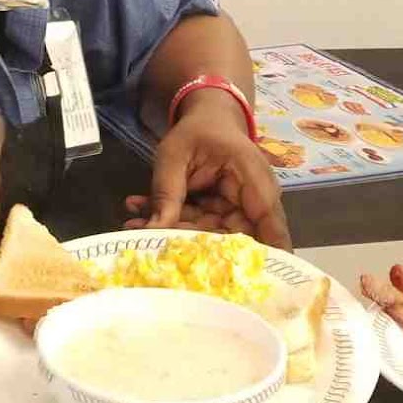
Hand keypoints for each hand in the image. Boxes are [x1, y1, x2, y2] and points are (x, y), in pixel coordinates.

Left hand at [124, 89, 289, 249]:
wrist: (206, 117)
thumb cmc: (197, 130)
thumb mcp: (174, 154)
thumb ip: (166, 191)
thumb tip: (154, 230)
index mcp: (253, 179)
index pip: (269, 225)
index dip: (266, 257)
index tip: (249, 285)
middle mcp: (252, 198)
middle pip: (231, 236)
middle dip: (191, 244)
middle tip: (151, 243)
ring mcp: (237, 207)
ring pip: (209, 234)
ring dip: (173, 231)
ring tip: (134, 225)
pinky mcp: (221, 212)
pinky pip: (199, 225)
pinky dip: (171, 221)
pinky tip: (138, 214)